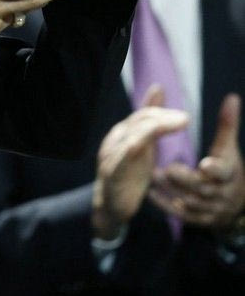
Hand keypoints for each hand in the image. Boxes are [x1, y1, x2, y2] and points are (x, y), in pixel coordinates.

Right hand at [92, 85, 188, 239]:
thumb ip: (151, 121)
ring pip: (133, 135)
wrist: (111, 206)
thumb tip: (157, 89)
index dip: (162, 112)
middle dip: (162, 117)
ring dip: (156, 127)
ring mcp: (111, 154)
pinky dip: (133, 147)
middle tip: (185, 119)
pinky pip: (121, 157)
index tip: (184, 117)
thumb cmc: (129, 175)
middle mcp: (115, 139)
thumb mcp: (144, 146)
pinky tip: (144, 144)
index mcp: (123, 133)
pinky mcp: (111, 172)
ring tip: (179, 125)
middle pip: (138, 121)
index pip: (142, 116)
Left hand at [149, 94, 244, 229]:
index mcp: (229, 174)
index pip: (224, 172)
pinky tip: (150, 193)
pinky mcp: (198, 219)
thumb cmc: (227, 170)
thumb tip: (231, 97)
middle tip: (167, 169)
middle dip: (186, 179)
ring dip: (172, 191)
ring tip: (153, 177)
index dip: (215, 169)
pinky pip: (181, 214)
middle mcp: (220, 193)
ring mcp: (209, 209)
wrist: (235, 206)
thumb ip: (227, 124)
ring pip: (190, 202)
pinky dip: (166, 205)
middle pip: (203, 188)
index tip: (204, 164)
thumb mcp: (229, 149)